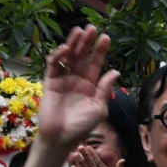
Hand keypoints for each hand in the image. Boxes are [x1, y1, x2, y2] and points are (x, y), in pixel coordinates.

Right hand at [38, 26, 119, 149]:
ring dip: (73, 44)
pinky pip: (54, 66)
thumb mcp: (99, 108)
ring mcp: (63, 80)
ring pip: (68, 57)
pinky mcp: (50, 82)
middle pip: (82, 57)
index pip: (96, 64)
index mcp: (90, 86)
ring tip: (80, 31)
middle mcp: (77, 80)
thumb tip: (115, 71)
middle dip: (87, 43)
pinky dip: (59, 56)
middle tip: (92, 28)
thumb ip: (105, 89)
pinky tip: (66, 48)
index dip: (100, 51)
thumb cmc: (82, 126)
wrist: (62, 138)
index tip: (106, 38)